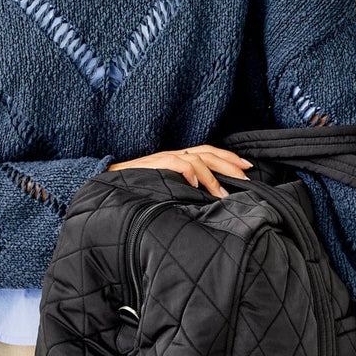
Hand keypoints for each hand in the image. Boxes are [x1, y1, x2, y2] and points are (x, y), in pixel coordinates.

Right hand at [106, 145, 252, 198]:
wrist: (107, 183)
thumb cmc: (137, 190)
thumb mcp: (166, 189)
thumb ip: (185, 192)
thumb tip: (210, 203)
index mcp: (178, 159)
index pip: (208, 152)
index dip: (229, 158)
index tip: (248, 167)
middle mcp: (173, 155)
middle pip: (207, 153)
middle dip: (229, 164)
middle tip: (246, 178)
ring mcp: (162, 159)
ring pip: (195, 158)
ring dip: (212, 176)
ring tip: (222, 193)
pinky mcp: (152, 165)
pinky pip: (175, 163)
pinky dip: (188, 172)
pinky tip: (196, 185)